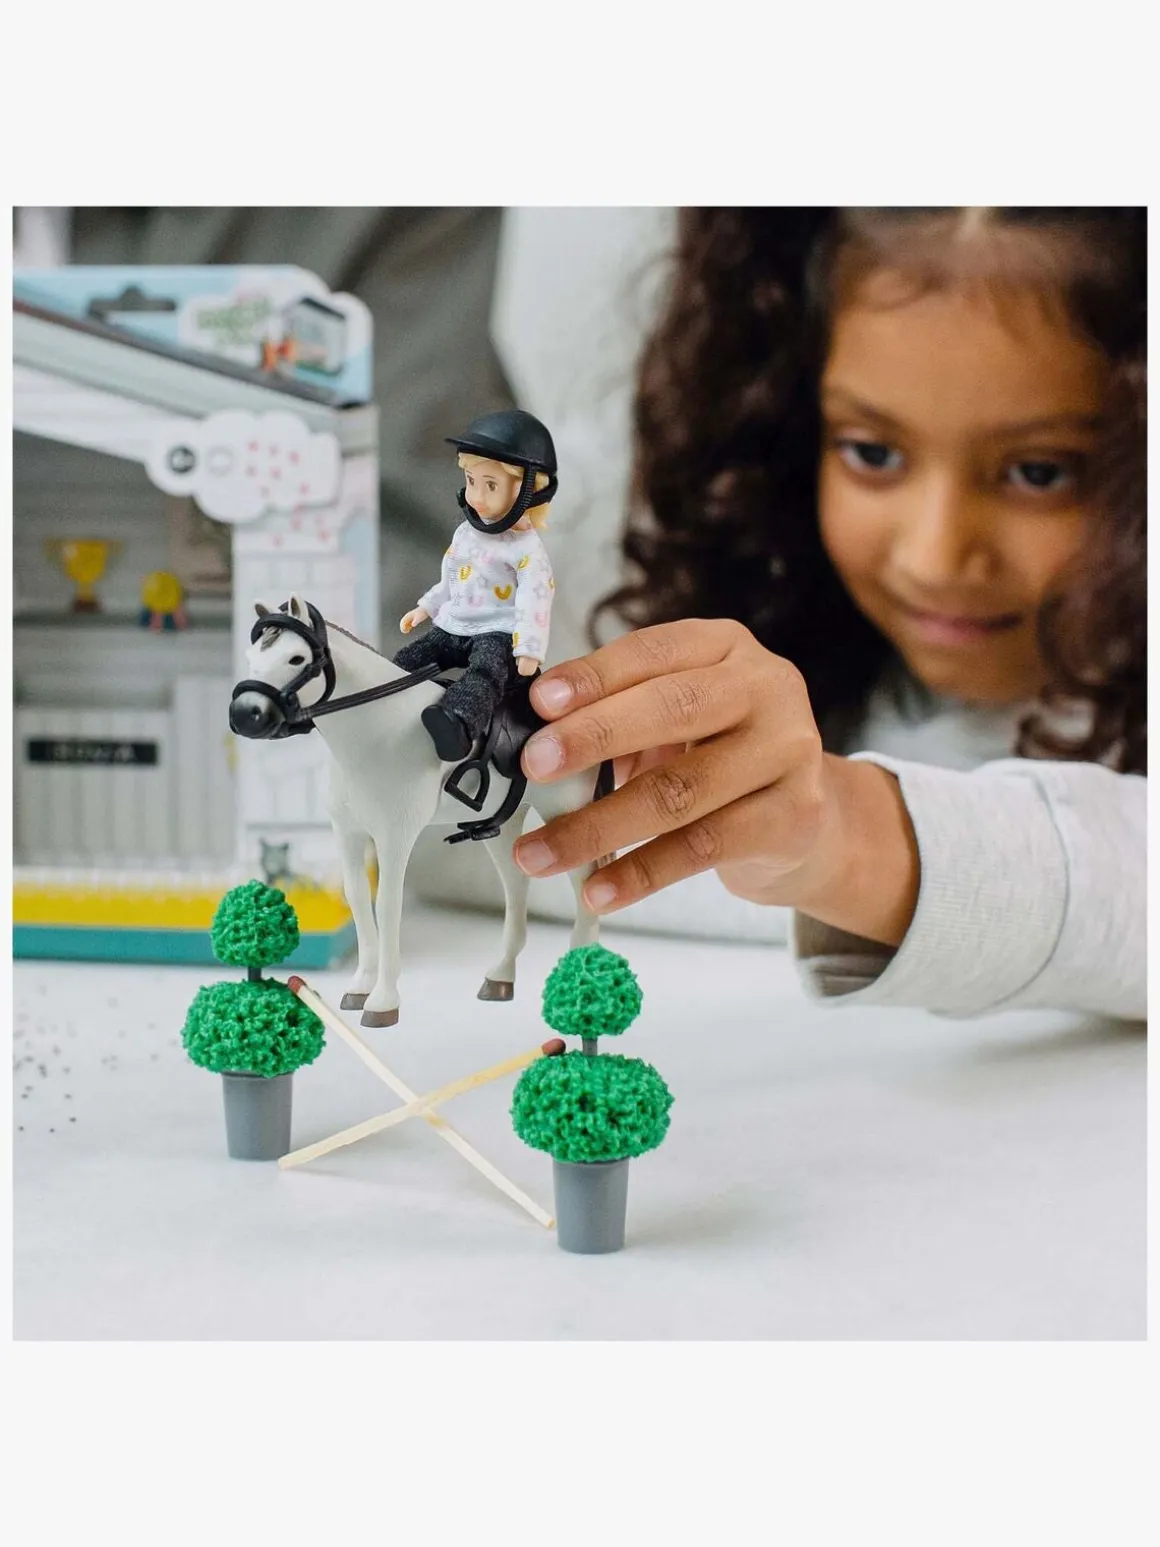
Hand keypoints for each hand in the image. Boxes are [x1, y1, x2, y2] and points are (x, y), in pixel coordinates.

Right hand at [400, 608, 428, 633]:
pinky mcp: (413, 617)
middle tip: (405, 632)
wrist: (426, 609)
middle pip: (403, 622)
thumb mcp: (418, 618)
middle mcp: (408, 616)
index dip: (402, 627)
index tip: (404, 631)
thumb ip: (415, 622)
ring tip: (407, 631)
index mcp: (408, 615)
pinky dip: (408, 625)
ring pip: (405, 622)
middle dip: (403, 627)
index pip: (403, 622)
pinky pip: (408, 622)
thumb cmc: (422, 613)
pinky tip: (410, 628)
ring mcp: (410, 616)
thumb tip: (412, 625)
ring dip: (405, 627)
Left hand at [514, 620, 918, 944]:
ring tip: (538, 852)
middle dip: (594, 737)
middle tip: (534, 765)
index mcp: (725, 647)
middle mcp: (766, 688)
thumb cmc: (719, 755)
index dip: (596, 675)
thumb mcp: (675, 719)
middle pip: (673, 709)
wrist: (804, 817)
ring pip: (680, 791)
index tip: (540, 701)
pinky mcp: (791, 817)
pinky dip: (639, 873)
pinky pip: (701, 848)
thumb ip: (617, 717)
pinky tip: (597, 890)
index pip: (655, 650)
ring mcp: (788, 752)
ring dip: (597, 826)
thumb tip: (536, 743)